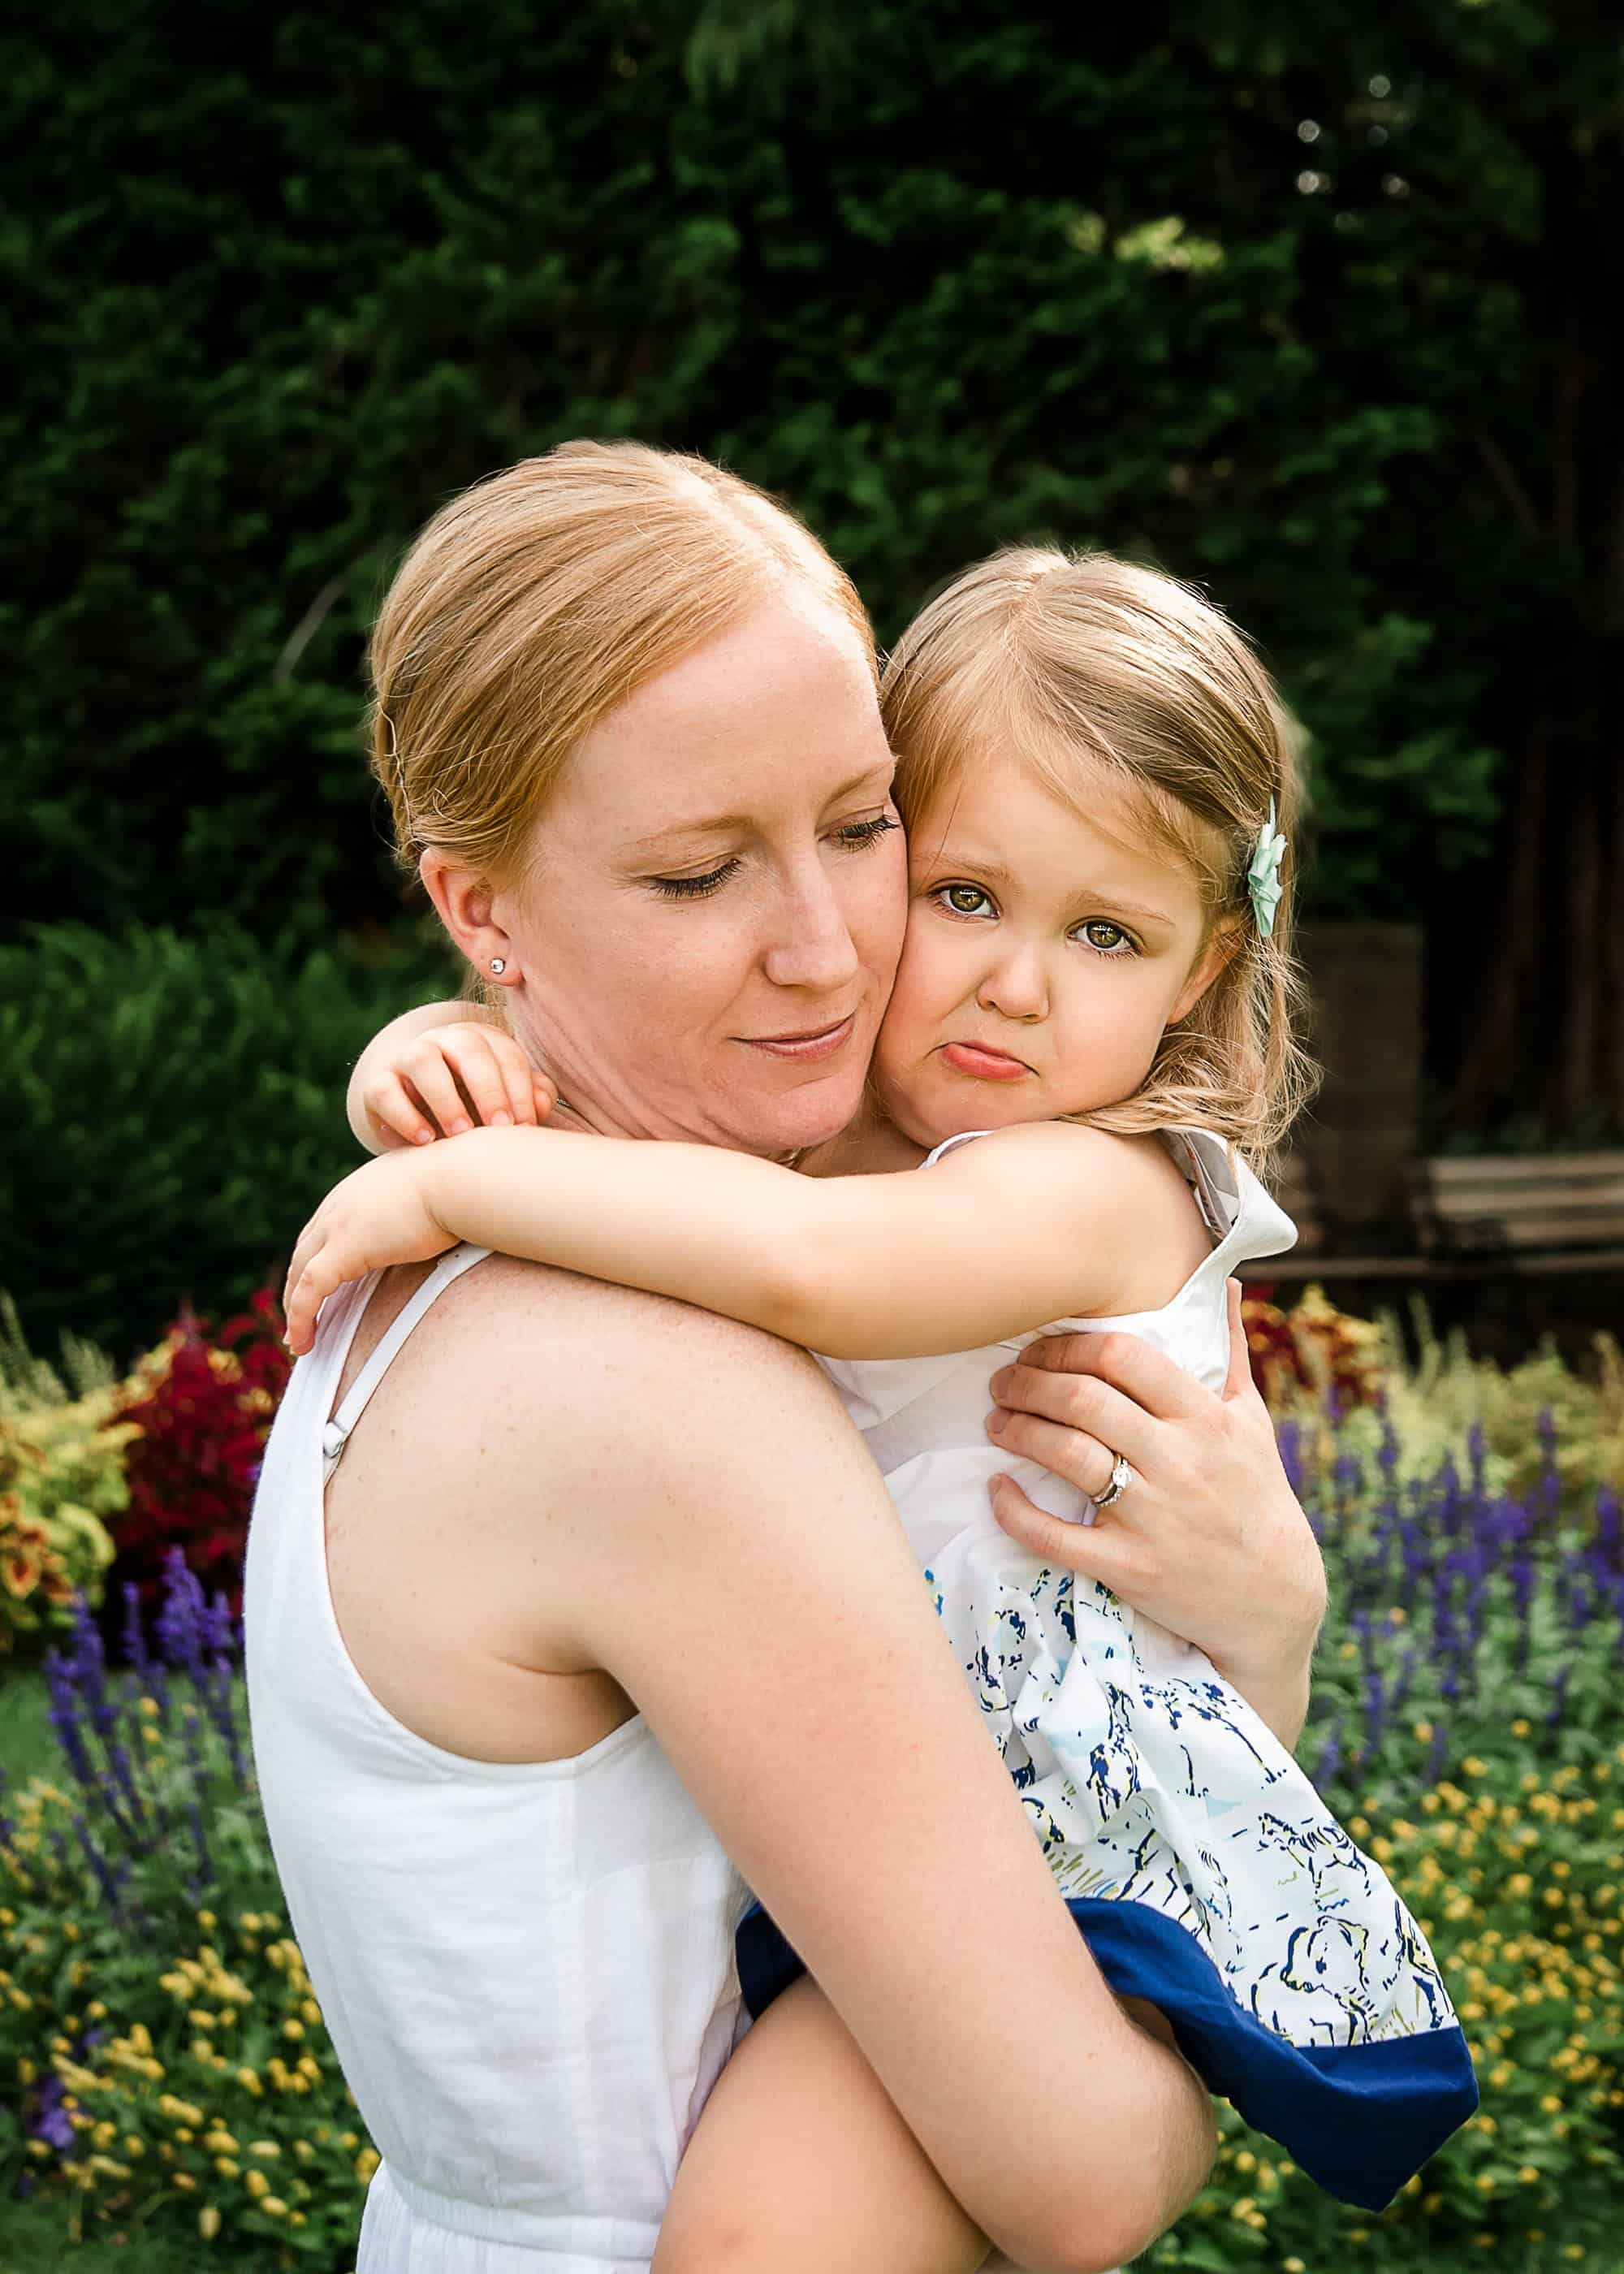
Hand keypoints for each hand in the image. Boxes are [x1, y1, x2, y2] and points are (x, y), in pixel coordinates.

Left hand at [282, 1153, 457, 1355]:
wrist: (464, 1178)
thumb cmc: (463, 1187)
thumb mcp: (430, 1197)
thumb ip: (420, 1214)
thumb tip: (442, 1231)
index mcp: (358, 1191)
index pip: (324, 1229)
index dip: (317, 1261)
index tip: (322, 1289)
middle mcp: (339, 1204)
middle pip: (304, 1251)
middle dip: (297, 1287)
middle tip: (302, 1319)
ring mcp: (338, 1225)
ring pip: (299, 1273)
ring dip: (295, 1310)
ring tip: (300, 1341)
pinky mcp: (346, 1248)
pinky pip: (310, 1290)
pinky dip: (301, 1317)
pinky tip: (303, 1342)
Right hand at [359, 1020, 556, 1149]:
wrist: (422, 1123)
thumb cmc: (477, 1112)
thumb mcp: (506, 1104)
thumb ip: (531, 1098)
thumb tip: (542, 1105)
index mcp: (482, 1041)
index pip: (506, 1053)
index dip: (519, 1088)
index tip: (525, 1126)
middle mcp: (444, 1041)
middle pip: (468, 1047)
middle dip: (488, 1088)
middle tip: (500, 1127)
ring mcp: (407, 1058)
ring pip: (421, 1059)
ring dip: (445, 1097)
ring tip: (461, 1134)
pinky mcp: (377, 1084)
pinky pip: (383, 1091)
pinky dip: (404, 1116)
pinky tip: (426, 1141)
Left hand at [983, 1281, 1324, 1739]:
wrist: (1276, 1599)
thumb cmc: (1257, 1497)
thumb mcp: (1252, 1421)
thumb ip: (1231, 1352)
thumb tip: (1227, 1285)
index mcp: (1205, 1418)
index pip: (1125, 1356)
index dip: (1070, 1345)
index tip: (1041, 1350)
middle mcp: (1178, 1461)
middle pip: (1084, 1400)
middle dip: (1029, 1383)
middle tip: (1003, 1382)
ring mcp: (1153, 1515)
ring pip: (1067, 1455)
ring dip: (1018, 1431)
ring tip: (997, 1422)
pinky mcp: (1130, 1566)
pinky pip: (1057, 1535)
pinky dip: (1016, 1509)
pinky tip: (996, 1489)